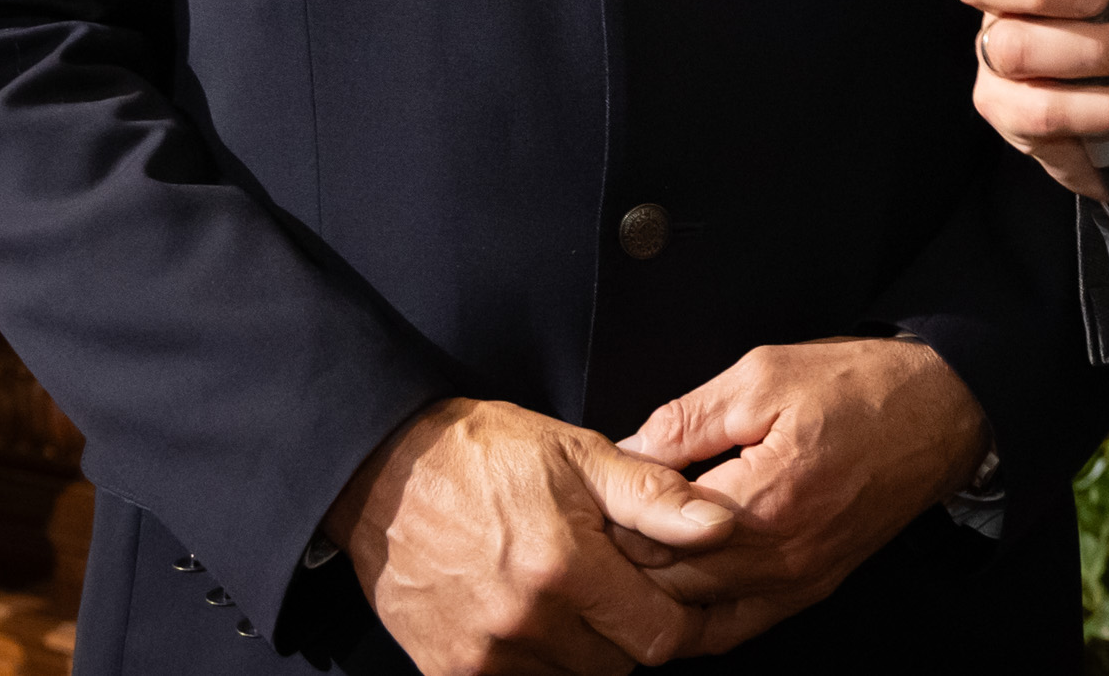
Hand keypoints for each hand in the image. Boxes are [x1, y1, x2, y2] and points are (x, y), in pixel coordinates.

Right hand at [330, 395, 738, 673]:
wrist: (388, 473)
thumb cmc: (488, 456)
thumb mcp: (581, 455)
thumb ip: (654, 496)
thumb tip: (720, 527)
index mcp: (565, 567)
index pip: (658, 636)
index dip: (673, 616)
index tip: (665, 592)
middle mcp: (525, 622)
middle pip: (617, 665)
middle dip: (625, 629)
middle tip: (606, 583)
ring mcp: (484, 655)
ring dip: (579, 647)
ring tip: (561, 591)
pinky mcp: (449, 673)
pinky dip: (533, 660)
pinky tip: (524, 614)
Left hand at [618, 338, 990, 644]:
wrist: (941, 412)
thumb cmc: (857, 386)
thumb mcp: (762, 375)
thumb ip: (686, 421)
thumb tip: (625, 453)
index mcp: (763, 499)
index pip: (654, 534)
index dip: (613, 515)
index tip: (594, 491)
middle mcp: (780, 557)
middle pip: (667, 583)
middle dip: (625, 556)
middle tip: (597, 524)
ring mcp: (797, 581)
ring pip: (694, 612)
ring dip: (655, 586)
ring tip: (628, 549)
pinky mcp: (811, 589)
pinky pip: (735, 628)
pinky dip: (695, 618)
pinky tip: (672, 593)